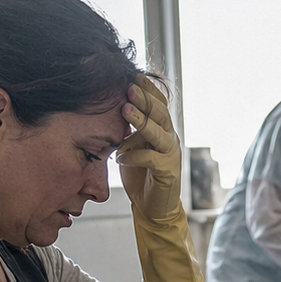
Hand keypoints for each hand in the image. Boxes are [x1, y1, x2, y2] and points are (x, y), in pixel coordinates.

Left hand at [117, 74, 201, 281]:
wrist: (153, 207)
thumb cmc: (139, 174)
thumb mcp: (131, 146)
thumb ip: (126, 129)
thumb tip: (110, 108)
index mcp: (162, 129)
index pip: (158, 104)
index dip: (148, 89)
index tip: (133, 74)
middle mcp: (170, 139)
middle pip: (160, 114)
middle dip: (144, 99)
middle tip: (129, 86)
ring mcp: (171, 155)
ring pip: (159, 133)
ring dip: (141, 121)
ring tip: (125, 110)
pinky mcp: (168, 173)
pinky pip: (152, 160)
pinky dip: (134, 156)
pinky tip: (120, 156)